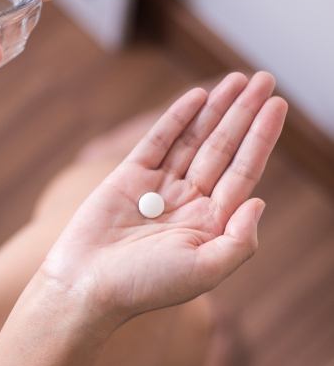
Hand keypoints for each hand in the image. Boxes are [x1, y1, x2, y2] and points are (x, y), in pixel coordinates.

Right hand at [43, 72, 287, 324]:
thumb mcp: (204, 271)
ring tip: (237, 80)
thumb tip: (258, 201)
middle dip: (243, 114)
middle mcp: (187, 202)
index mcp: (208, 224)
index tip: (278, 105)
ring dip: (215, 109)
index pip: (242, 172)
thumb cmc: (143, 285)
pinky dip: (176, 119)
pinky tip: (197, 97)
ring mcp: (158, 188)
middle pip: (222, 149)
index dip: (261, 138)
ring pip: (193, 140)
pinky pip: (157, 142)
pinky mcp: (128, 177)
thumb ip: (240, 241)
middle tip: (264, 80)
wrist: (87, 284)